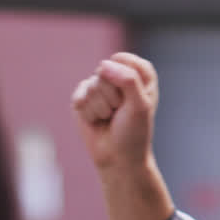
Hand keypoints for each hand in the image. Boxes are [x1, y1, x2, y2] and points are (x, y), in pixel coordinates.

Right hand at [71, 53, 158, 172]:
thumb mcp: (140, 105)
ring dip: (101, 108)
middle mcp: (118, 77)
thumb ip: (128, 80)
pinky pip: (79, 98)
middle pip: (105, 72)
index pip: (125, 61)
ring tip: (110, 118)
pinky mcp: (82, 98)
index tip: (134, 100)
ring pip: (92, 86)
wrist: (118, 158)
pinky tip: (96, 121)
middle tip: (120, 113)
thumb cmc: (134, 132)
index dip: (127, 80)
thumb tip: (103, 65)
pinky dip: (88, 113)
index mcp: (140, 75)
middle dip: (113, 97)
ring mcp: (99, 87)